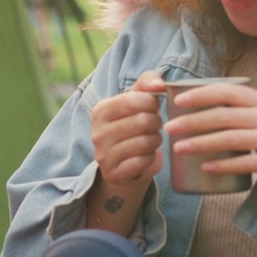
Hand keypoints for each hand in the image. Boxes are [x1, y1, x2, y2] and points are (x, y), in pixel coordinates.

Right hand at [91, 70, 164, 186]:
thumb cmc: (132, 124)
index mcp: (101, 110)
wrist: (121, 161)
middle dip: (156, 122)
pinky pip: (142, 162)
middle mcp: (97, 133)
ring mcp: (103, 155)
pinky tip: (145, 155)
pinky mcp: (113, 174)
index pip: (136, 100)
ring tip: (151, 139)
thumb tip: (159, 84)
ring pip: (145, 143)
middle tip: (154, 125)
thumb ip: (147, 83)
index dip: (153, 103)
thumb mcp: (136, 100)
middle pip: (144, 121)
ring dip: (155, 140)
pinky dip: (150, 158)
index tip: (153, 107)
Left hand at [162, 83, 256, 182]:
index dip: (201, 94)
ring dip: (201, 144)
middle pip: (223, 116)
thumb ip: (244, 107)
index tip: (178, 100)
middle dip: (192, 122)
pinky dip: (223, 165)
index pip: (227, 92)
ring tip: (179, 148)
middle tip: (169, 128)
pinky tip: (205, 168)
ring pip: (230, 139)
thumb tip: (206, 106)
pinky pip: (245, 163)